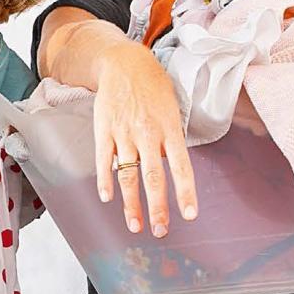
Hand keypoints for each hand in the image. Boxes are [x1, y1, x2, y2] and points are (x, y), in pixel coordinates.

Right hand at [92, 41, 197, 236]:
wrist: (124, 63)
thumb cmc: (153, 86)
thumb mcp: (172, 108)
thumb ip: (172, 139)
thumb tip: (171, 167)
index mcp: (170, 129)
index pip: (181, 167)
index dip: (185, 193)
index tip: (189, 215)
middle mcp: (148, 134)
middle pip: (153, 178)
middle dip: (157, 209)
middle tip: (160, 230)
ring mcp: (124, 133)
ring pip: (128, 175)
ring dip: (131, 204)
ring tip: (135, 225)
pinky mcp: (104, 130)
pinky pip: (104, 160)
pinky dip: (105, 181)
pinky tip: (107, 198)